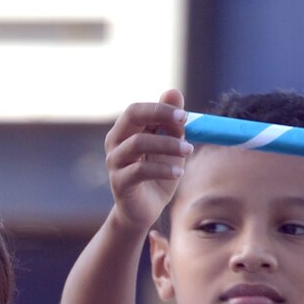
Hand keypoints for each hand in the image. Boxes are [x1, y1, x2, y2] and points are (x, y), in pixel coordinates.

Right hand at [105, 90, 191, 233]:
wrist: (144, 211)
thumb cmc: (157, 174)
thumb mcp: (169, 145)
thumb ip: (170, 122)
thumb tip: (173, 92)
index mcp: (126, 130)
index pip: (138, 109)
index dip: (161, 108)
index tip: (184, 115)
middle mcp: (115, 142)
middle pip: (131, 116)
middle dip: (159, 115)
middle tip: (184, 123)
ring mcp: (114, 162)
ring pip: (138, 143)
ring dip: (167, 144)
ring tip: (188, 150)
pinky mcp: (119, 183)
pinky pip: (140, 170)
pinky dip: (163, 168)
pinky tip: (179, 172)